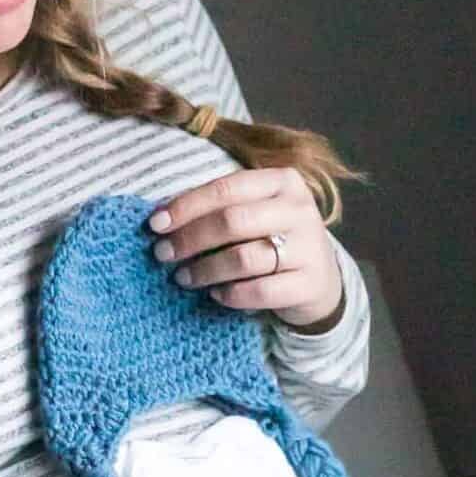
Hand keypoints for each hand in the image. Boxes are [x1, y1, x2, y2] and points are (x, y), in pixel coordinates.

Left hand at [147, 167, 343, 328]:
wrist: (321, 279)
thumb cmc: (272, 239)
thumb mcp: (255, 212)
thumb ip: (218, 208)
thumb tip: (161, 218)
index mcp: (282, 182)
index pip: (225, 188)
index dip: (186, 206)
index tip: (154, 224)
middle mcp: (299, 210)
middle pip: (231, 222)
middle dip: (190, 239)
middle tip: (162, 254)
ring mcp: (308, 247)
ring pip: (243, 258)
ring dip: (205, 270)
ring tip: (183, 278)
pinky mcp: (308, 284)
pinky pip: (258, 291)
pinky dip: (230, 295)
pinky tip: (215, 295)